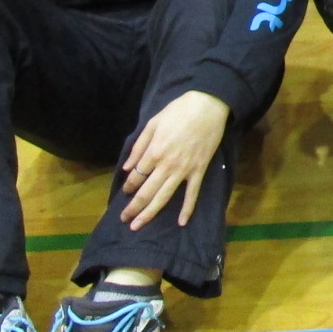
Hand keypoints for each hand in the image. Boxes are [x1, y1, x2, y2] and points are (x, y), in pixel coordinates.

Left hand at [120, 90, 229, 230]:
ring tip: (137, 225)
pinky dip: (188, 208)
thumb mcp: (153, 123)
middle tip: (124, 219)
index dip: (129, 186)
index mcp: (154, 152)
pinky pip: (192, 193)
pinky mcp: (199, 170)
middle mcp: (166, 165)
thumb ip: (139, 146)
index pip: (137, 176)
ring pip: (164, 196)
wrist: (208, 106)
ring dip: (149, 213)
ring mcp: (184, 170)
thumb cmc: (178, 111)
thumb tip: (127, 167)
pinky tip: (182, 222)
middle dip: (133, 207)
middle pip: (146, 192)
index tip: (125, 191)